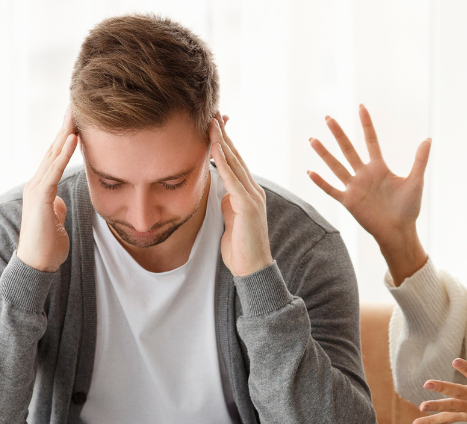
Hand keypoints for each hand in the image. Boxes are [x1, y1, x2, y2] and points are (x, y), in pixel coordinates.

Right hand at [16, 108, 78, 272]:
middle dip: (64, 128)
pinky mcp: (40, 197)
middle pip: (53, 150)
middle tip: (74, 105)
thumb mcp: (57, 221)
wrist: (36, 265)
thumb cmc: (48, 246)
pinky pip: (54, 171)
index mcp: (42, 188)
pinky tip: (72, 138)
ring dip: (64, 133)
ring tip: (74, 114)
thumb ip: (57, 207)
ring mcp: (36, 189)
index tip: (76, 121)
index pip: (55, 158)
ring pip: (52, 155)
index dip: (65, 139)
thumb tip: (60, 201)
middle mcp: (37, 184)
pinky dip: (63, 154)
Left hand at [211, 117, 273, 276]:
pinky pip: (233, 179)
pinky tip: (214, 148)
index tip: (214, 124)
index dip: (224, 142)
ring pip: (235, 163)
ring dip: (222, 142)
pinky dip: (223, 162)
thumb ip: (227, 201)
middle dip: (224, 134)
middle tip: (214, 113)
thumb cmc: (240, 247)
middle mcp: (254, 191)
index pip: (235, 162)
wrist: (252, 268)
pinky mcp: (248, 206)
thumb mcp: (230, 217)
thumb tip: (219, 189)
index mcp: (249, 193)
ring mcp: (253, 197)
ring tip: (212, 123)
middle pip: (236, 156)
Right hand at [308, 105, 430, 284]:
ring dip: (324, 154)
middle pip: (348, 149)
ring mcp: (354, 187)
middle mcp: (364, 174)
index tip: (361, 107)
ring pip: (336, 166)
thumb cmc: (409, 208)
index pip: (370, 140)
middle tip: (328, 118)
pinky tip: (310, 172)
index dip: (366, 124)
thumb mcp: (416, 181)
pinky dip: (321, 182)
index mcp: (379, 168)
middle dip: (338, 134)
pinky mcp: (348, 201)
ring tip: (312, 139)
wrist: (399, 231)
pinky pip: (332, 190)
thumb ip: (420, 160)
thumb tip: (428, 138)